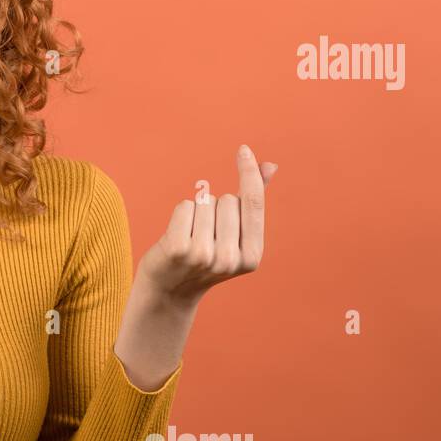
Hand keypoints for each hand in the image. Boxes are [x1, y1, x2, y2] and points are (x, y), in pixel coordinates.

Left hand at [134, 144, 277, 307]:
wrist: (169, 290)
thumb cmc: (204, 256)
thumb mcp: (234, 235)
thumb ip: (252, 201)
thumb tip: (270, 166)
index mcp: (252, 257)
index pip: (253, 204)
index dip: (249, 173)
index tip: (243, 150)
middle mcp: (230, 259)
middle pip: (227, 199)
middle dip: (216, 208)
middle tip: (205, 235)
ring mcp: (203, 256)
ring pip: (205, 202)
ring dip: (197, 212)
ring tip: (191, 237)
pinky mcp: (178, 249)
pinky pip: (185, 206)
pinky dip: (181, 214)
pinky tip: (177, 236)